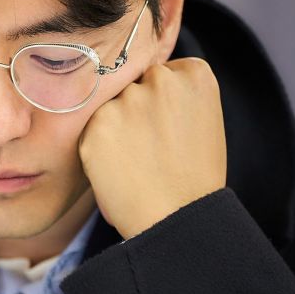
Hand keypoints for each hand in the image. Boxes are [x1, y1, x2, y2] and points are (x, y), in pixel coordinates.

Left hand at [79, 57, 226, 238]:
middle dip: (137, 110)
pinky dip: (99, 148)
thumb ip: (175, 95)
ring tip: (137, 161)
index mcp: (194, 74)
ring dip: (116, 127)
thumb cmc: (192, 177)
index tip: (169, 130)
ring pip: (111, 105)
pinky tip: (120, 168)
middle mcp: (160, 79)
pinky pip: (92, 128)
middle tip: (150, 148)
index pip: (164, 73)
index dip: (162, 105)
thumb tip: (140, 81)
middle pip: (135, 84)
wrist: (177, 220)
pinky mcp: (98, 124)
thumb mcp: (202, 122)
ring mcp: (127, 100)